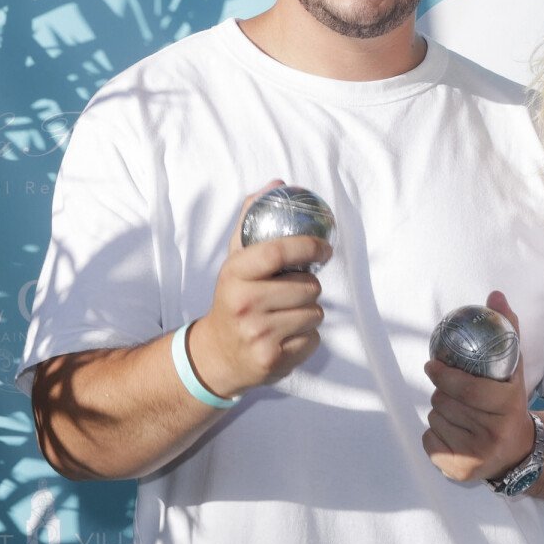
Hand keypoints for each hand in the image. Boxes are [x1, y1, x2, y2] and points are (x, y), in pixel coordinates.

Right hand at [186, 183, 330, 398]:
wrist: (217, 354)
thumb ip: (254, 221)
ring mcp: (258, 334)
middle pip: (308, 286)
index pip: (278, 251)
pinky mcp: (273, 360)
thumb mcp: (236, 261)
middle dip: (309, 286)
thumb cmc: (234, 298)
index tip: (325, 248)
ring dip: (308, 312)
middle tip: (293, 290)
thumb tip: (277, 183)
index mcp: (235, 274)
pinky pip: (313, 339)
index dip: (309, 246)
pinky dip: (306, 337)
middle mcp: (245, 304)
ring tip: (285, 314)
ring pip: (315, 313)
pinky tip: (285, 336)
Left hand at [423, 291, 534, 484]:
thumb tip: (495, 295)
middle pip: (446, 402)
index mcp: (508, 407)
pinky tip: (453, 433)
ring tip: (457, 413)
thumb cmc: (509, 403)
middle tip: (449, 390)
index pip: (468, 389)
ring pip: (436, 419)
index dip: (445, 376)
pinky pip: (430, 441)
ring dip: (439, 411)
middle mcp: (494, 435)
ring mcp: (476, 456)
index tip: (432, 365)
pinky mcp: (459, 472)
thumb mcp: (513, 369)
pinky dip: (435, 434)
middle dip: (442, 392)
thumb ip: (507, 331)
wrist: (517, 452)